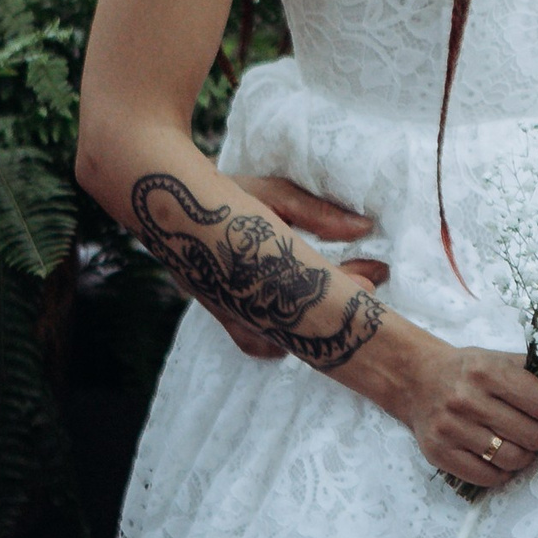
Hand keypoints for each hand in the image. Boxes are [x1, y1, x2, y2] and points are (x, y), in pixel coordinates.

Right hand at [188, 177, 380, 358]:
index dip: (353, 281)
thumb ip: (318, 213)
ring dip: (313, 324)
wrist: (161, 205)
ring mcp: (227, 311)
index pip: (317, 284)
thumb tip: (365, 227)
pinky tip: (298, 330)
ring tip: (338, 303)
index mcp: (255, 264)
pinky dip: (277, 341)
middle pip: (303, 316)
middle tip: (368, 284)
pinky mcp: (219, 315)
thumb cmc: (223, 194)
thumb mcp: (272, 194)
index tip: (376, 273)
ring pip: (279, 338)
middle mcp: (239, 296)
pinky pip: (253, 343)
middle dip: (339, 302)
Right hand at [393, 341, 537, 487]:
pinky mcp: (438, 454)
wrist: (418, 380)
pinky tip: (502, 457)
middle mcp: (467, 400)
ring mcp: (450, 429)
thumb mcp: (505, 361)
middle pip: (533, 436)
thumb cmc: (472, 371)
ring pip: (513, 460)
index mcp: (488, 371)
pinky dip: (504, 472)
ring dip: (527, 456)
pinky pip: (487, 477)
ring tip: (522, 443)